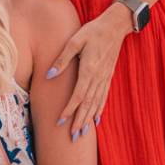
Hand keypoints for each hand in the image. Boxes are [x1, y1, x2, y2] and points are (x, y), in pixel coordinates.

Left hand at [48, 3, 130, 137]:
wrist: (114, 27)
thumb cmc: (92, 31)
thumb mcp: (74, 41)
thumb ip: (62, 59)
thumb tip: (49, 76)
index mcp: (89, 69)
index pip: (78, 95)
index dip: (69, 109)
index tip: (60, 121)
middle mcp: (98, 77)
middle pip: (88, 104)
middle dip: (79, 121)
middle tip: (71, 137)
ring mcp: (105, 79)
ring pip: (96, 104)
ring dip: (88, 120)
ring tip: (82, 134)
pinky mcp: (108, 77)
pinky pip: (103, 98)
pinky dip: (99, 110)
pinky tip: (95, 120)